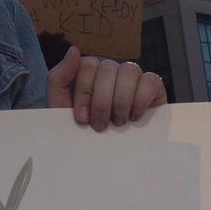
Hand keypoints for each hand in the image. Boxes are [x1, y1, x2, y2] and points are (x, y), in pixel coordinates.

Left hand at [46, 46, 166, 131]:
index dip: (85, 92)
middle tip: (100, 125)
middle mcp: (111, 72)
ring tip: (118, 122)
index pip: (88, 64)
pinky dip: (141, 100)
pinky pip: (151, 80)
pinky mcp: (153, 89)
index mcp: (89, 73)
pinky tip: (134, 117)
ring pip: (129, 70)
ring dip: (121, 101)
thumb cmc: (80, 132)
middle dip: (102, 102)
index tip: (82, 118)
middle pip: (108, 67)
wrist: (101, 159)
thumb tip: (74, 50)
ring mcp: (132, 79)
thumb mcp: (59, 107)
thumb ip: (58, 78)